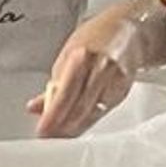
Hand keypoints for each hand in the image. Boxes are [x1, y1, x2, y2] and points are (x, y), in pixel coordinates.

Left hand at [28, 0, 165, 138]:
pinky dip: (87, 121)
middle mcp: (100, 68)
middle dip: (62, 125)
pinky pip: (103, 111)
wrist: (130, 31)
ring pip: (92, 112)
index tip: (43, 129)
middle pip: (80, 106)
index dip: (54, 114)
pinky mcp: (123, 90)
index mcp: (82, 56)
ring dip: (74, 127)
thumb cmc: (96, 40)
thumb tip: (35, 107)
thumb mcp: (69, 54)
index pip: (66, 92)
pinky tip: (77, 125)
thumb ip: (54, 83)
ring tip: (59, 134)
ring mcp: (114, 80)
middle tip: (48, 135)